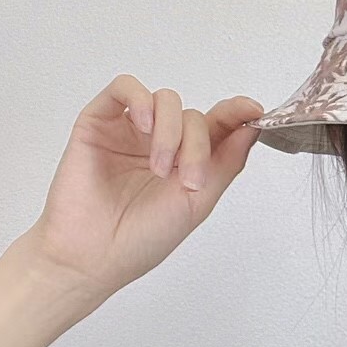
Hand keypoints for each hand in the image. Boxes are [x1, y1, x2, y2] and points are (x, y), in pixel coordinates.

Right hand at [22, 73, 264, 307]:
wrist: (92, 258)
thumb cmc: (141, 238)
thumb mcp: (199, 202)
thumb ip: (227, 162)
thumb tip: (253, 127)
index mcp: (186, 159)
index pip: (218, 124)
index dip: (238, 112)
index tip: (254, 110)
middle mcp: (160, 141)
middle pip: (194, 116)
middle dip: (197, 145)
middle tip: (188, 180)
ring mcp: (130, 130)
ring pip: (165, 100)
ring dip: (170, 130)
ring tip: (159, 167)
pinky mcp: (99, 122)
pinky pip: (124, 88)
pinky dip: (140, 99)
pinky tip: (143, 125)